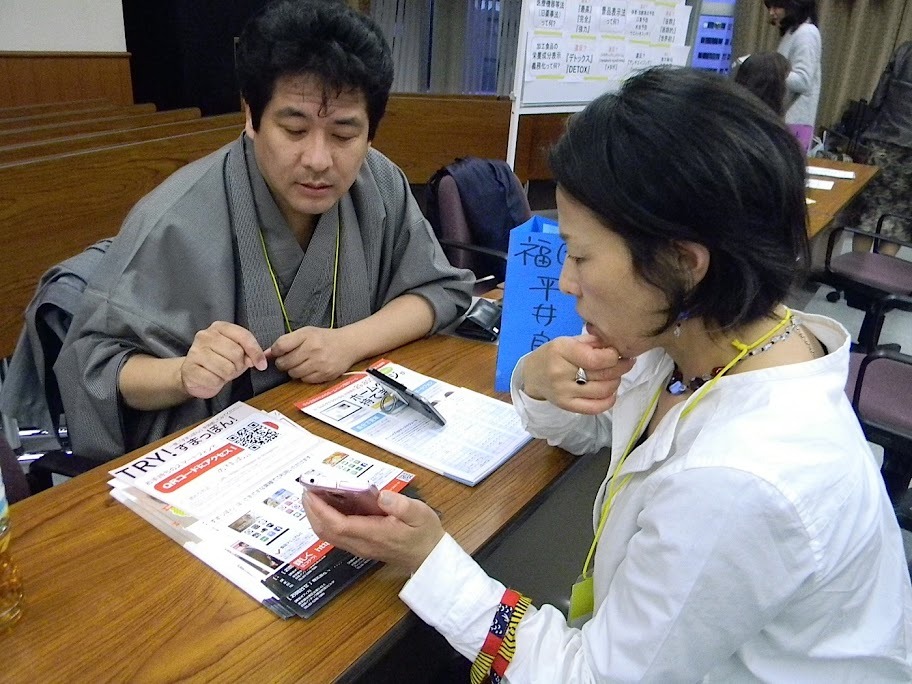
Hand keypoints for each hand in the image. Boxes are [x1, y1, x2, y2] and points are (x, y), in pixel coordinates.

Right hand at [181, 321, 266, 398]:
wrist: (194, 375)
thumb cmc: (218, 361)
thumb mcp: (237, 353)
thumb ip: (248, 352)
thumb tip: (255, 360)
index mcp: (219, 327)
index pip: (244, 336)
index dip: (255, 352)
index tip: (261, 364)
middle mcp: (205, 336)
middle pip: (236, 353)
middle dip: (238, 365)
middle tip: (232, 368)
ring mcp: (195, 351)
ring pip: (226, 368)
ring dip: (227, 375)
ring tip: (221, 373)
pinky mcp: (189, 368)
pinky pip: (214, 379)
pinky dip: (217, 383)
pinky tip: (212, 378)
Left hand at [268, 326, 356, 382]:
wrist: (349, 344)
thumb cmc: (324, 338)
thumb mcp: (306, 333)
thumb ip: (285, 342)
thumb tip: (266, 354)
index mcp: (307, 336)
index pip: (280, 346)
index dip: (275, 352)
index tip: (278, 352)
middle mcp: (313, 349)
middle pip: (285, 363)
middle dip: (283, 363)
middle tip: (289, 360)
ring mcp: (320, 363)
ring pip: (293, 373)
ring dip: (293, 370)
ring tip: (301, 364)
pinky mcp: (325, 375)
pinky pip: (305, 380)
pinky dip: (304, 376)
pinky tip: (310, 369)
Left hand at [303, 490, 444, 573]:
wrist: (430, 558)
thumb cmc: (425, 534)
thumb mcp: (420, 514)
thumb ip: (401, 505)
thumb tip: (381, 495)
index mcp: (374, 534)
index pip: (338, 525)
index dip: (321, 510)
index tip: (311, 492)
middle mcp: (361, 544)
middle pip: (326, 531)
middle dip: (312, 511)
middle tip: (307, 489)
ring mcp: (359, 547)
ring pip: (328, 535)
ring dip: (316, 516)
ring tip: (314, 494)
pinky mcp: (361, 546)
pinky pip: (336, 534)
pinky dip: (326, 520)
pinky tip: (329, 505)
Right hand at [520, 334, 633, 414]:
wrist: (532, 375)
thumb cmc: (553, 354)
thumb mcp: (568, 340)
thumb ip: (592, 341)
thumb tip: (617, 345)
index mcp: (561, 351)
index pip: (595, 358)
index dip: (613, 356)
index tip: (618, 353)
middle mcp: (561, 373)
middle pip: (602, 374)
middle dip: (620, 367)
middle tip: (626, 362)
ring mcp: (563, 392)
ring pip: (603, 391)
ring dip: (616, 382)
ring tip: (616, 375)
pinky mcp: (567, 406)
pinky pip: (596, 407)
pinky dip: (609, 400)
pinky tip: (611, 391)